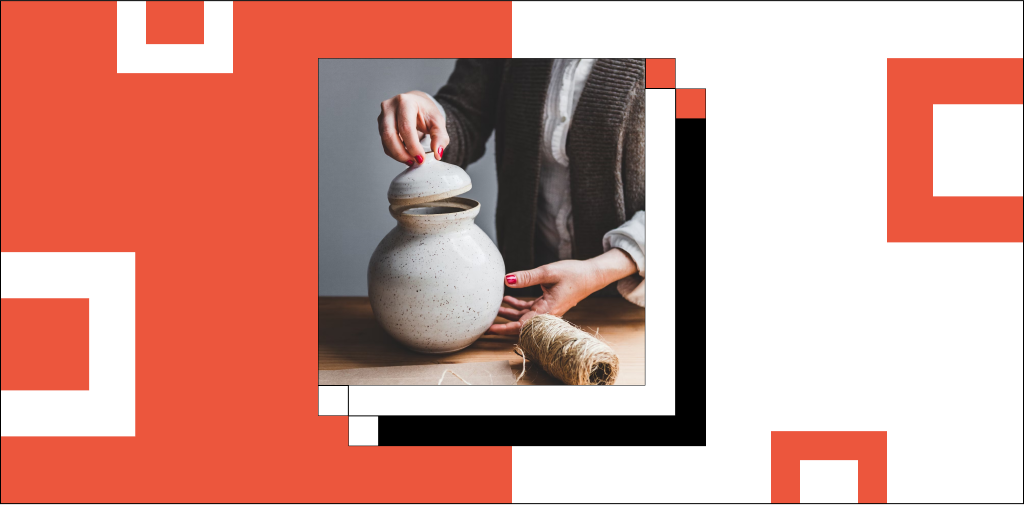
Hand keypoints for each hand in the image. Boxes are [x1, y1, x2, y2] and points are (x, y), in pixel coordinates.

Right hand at [377, 91, 449, 166]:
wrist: (417, 104)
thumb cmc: (426, 111)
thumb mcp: (438, 121)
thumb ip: (440, 137)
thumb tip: (437, 153)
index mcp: (405, 102)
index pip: (406, 127)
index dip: (412, 146)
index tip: (421, 158)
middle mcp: (390, 107)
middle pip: (390, 134)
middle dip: (401, 153)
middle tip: (414, 162)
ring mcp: (382, 116)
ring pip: (385, 141)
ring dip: (398, 154)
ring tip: (411, 160)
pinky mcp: (380, 126)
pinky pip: (384, 144)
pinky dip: (394, 153)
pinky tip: (405, 155)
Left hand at [488, 248, 638, 335]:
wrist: (591, 275)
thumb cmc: (574, 274)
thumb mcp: (548, 272)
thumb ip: (526, 277)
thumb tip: (507, 279)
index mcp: (547, 310)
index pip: (522, 326)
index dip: (504, 328)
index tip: (489, 329)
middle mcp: (546, 314)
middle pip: (520, 324)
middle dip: (502, 324)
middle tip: (484, 324)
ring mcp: (546, 310)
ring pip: (523, 316)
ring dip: (508, 313)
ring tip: (492, 308)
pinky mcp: (547, 304)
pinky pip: (529, 309)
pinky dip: (517, 305)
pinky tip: (507, 297)